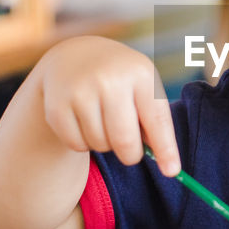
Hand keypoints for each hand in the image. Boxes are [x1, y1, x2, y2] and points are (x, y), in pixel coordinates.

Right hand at [36, 36, 180, 174]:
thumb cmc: (120, 80)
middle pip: (125, 141)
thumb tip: (168, 166)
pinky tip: (84, 122)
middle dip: (131, 155)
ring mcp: (80, 91)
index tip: (172, 172)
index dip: (166, 149)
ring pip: (100, 145)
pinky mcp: (56, 106)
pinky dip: (83, 143)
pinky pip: (77, 145)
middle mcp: (110, 80)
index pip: (157, 120)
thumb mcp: (143, 88)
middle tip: (130, 153)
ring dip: (106, 145)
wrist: (75, 57)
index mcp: (140, 73)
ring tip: (104, 124)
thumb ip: (155, 122)